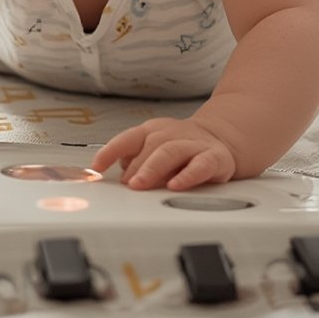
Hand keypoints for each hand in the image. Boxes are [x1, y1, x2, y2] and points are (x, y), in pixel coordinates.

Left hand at [91, 117, 236, 190]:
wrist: (222, 137)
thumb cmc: (181, 147)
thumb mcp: (154, 148)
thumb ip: (135, 160)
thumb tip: (118, 174)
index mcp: (153, 131)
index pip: (128, 138)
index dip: (110, 151)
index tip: (96, 167)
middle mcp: (171, 134)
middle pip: (150, 145)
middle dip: (136, 166)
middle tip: (126, 185)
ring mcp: (192, 144)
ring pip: (170, 151)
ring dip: (152, 169)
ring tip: (141, 184)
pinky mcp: (213, 158)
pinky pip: (200, 165)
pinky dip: (187, 176)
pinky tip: (175, 186)